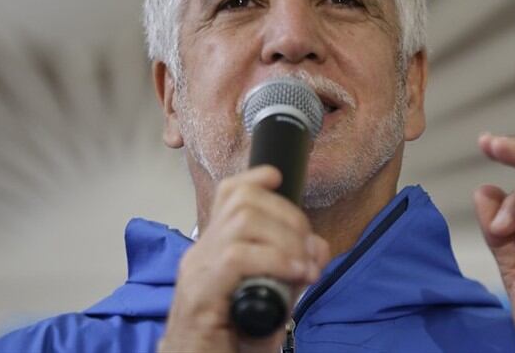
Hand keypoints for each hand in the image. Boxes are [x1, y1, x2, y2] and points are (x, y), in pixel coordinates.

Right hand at [159, 166, 330, 352]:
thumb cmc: (229, 341)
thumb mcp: (270, 300)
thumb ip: (291, 271)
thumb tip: (316, 249)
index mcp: (213, 249)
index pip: (228, 194)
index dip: (256, 178)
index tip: (278, 179)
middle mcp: (200, 253)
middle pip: (244, 201)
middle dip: (289, 217)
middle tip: (309, 252)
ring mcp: (197, 271)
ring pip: (244, 222)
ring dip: (286, 239)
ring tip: (304, 268)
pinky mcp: (200, 295)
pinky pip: (238, 257)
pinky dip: (275, 260)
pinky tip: (293, 273)